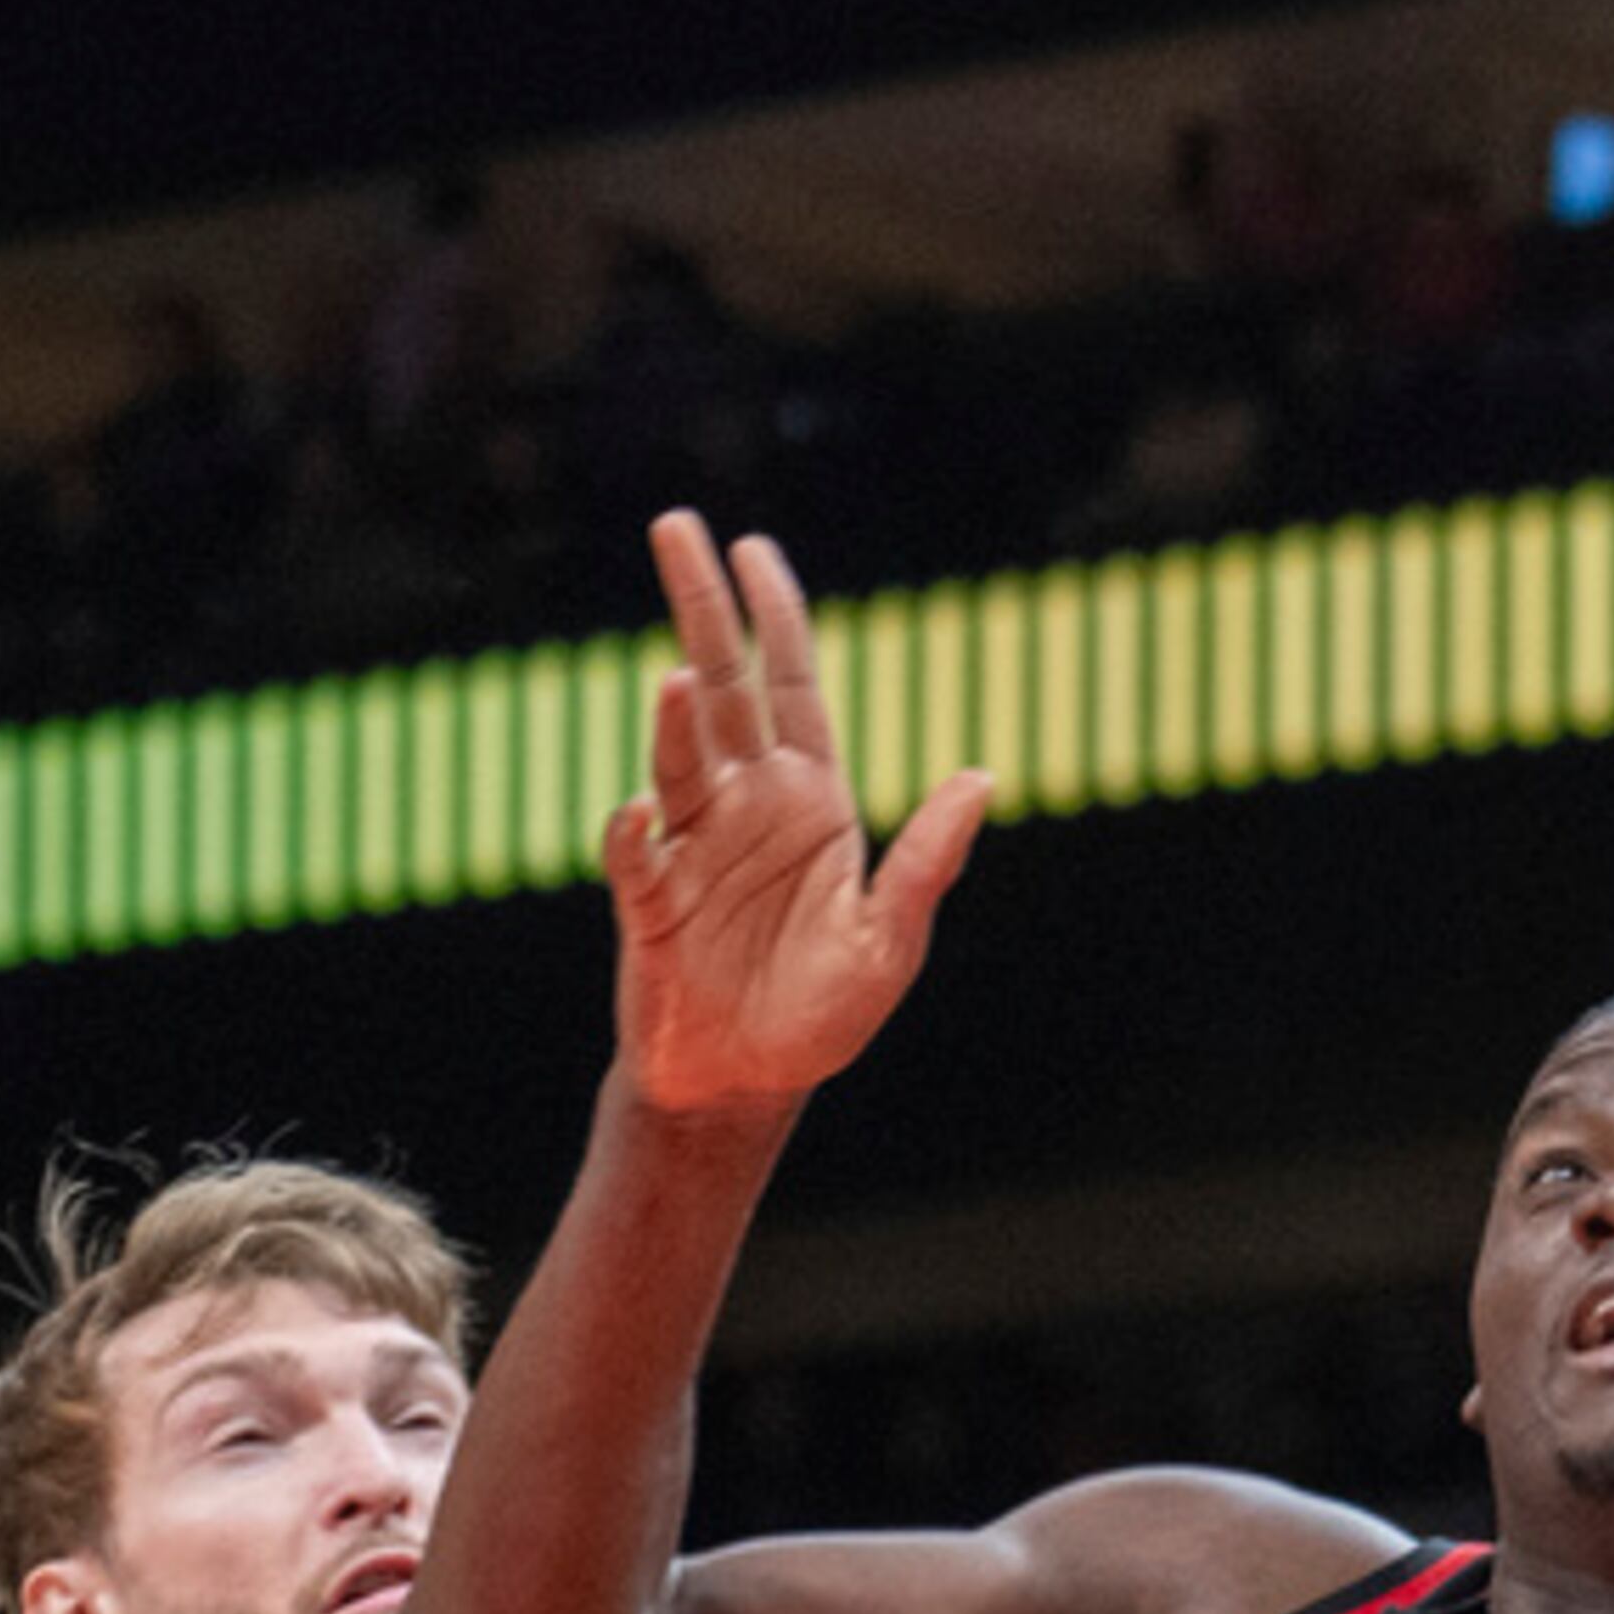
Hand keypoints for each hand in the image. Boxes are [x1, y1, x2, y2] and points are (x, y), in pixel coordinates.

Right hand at [603, 512, 989, 1116]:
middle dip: (700, 607)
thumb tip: (980, 779)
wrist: (747, 1086)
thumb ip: (926, 861)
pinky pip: (637, 856)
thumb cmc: (822, 1015)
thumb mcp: (892, 941)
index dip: (774, 615)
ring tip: (681, 677)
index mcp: (810, 802)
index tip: (753, 548)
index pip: (789, 687)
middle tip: (675, 527)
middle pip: (720, 688)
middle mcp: (745, 807)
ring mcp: (692, 848)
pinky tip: (640, 812)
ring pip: (678, 760)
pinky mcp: (650, 904)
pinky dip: (633, 832)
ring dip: (676, 722)